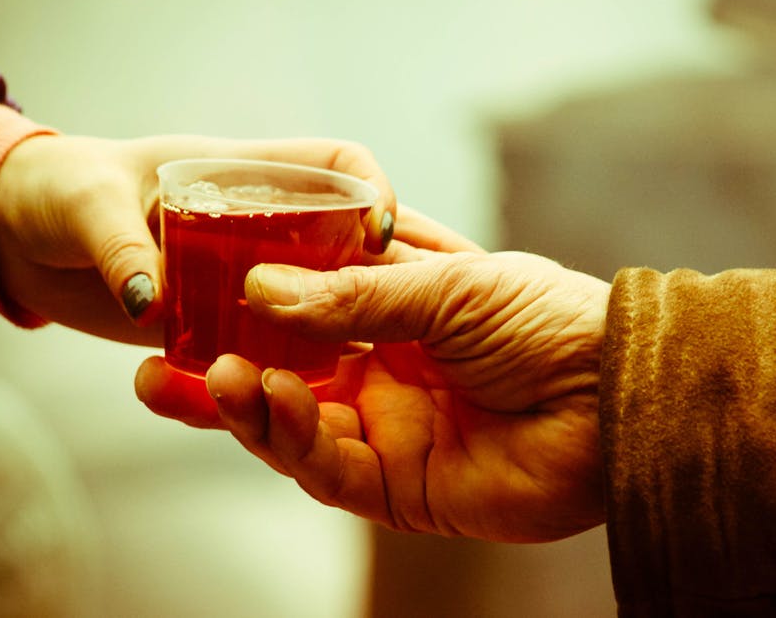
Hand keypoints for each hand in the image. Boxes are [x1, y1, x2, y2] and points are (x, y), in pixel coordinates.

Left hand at [0, 134, 403, 344]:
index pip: (337, 165)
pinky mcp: (220, 326)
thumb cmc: (55, 190)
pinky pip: (257, 355)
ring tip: (325, 381)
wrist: (20, 239)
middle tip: (384, 333)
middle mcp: (263, 226)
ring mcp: (245, 280)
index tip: (375, 238)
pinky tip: (259, 407)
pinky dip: (262, 383)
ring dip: (322, 349)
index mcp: (248, 172)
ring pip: (312, 313)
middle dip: (373, 288)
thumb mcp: (87, 205)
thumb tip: (148, 304)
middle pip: (345, 250)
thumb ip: (120, 246)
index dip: (371, 191)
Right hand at [137, 251, 609, 541]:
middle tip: (156, 363)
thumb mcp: (447, 285)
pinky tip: (269, 400)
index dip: (243, 312)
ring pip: (292, 430)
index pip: (300, 317)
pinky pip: (330, 471)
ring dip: (246, 406)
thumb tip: (257, 287)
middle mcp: (384, 378)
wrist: (618, 395)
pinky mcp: (403, 491)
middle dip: (218, 375)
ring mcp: (390, 435)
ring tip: (215, 376)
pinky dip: (292, 440)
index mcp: (396, 318)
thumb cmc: (547, 320)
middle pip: (281, 381)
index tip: (186, 296)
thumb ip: (353, 295)